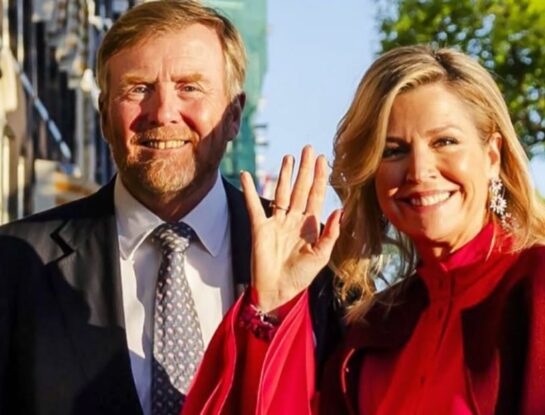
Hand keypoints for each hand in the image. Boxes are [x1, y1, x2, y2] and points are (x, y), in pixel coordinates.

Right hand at [241, 145, 341, 311]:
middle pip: (300, 189)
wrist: (278, 291)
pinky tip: (246, 175)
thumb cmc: (301, 276)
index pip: (315, 196)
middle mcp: (293, 220)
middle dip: (305, 170)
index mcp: (309, 225)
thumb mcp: (321, 256)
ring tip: (289, 157)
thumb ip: (330, 234)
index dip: (319, 178)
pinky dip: (249, 190)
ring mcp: (276, 222)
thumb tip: (340, 210)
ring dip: (285, 175)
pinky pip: (253, 205)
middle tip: (308, 148)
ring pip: (281, 192)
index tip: (324, 159)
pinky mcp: (260, 227)